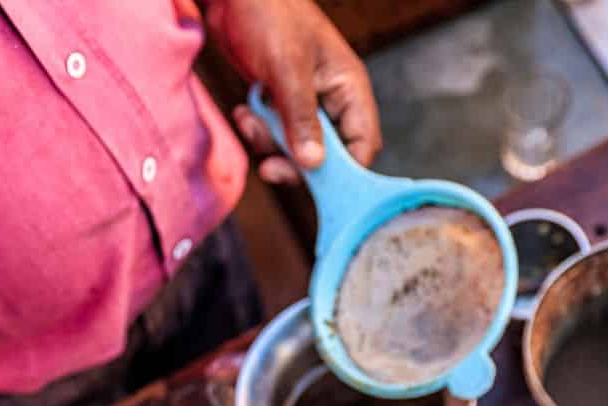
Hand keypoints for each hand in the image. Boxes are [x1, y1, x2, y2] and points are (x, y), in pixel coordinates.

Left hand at [205, 0, 381, 182]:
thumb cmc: (268, 11)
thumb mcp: (287, 66)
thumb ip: (302, 118)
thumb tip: (314, 165)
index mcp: (349, 89)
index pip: (362, 145)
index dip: (346, 172)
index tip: (320, 186)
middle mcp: (332, 102)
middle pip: (329, 157)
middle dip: (297, 164)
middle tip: (271, 167)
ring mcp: (306, 105)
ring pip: (298, 151)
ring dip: (271, 145)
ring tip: (250, 120)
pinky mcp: (281, 107)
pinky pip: (276, 137)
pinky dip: (258, 132)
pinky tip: (244, 111)